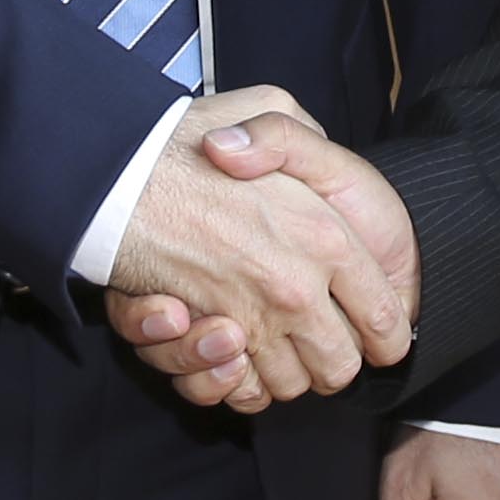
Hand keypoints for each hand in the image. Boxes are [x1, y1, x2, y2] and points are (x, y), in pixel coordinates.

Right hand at [103, 90, 406, 408]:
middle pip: (339, 368)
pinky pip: (238, 392)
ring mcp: (252, 322)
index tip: (374, 336)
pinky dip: (233, 384)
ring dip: (279, 374)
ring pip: (289, 386)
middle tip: (314, 344)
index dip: (386, 335)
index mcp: (328, 238)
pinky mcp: (206, 346)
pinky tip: (228, 356)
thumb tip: (320, 164)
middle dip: (330, 365)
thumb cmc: (188, 140)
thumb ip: (305, 136)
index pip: (387, 318)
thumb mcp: (271, 106)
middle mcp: (297, 288)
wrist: (111, 174)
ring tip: (264, 341)